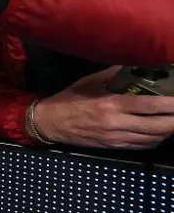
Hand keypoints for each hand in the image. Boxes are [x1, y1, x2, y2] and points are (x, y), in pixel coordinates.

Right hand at [33, 66, 173, 149]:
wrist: (50, 123)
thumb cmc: (70, 99)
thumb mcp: (90, 82)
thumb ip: (114, 75)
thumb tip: (135, 66)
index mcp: (111, 104)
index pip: (148, 105)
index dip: (170, 104)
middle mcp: (116, 123)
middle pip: (157, 127)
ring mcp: (116, 138)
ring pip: (152, 138)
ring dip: (168, 131)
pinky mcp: (114, 146)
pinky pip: (142, 145)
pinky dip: (155, 139)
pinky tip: (160, 132)